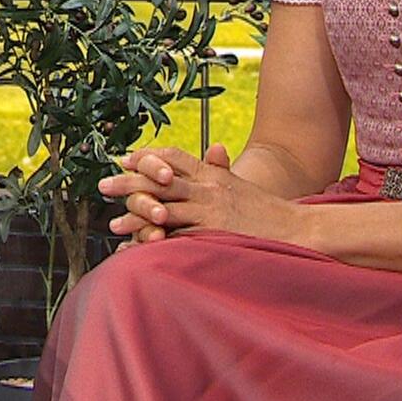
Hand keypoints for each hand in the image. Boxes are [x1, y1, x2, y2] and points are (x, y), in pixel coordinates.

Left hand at [100, 143, 297, 243]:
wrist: (298, 230)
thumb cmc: (268, 212)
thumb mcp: (241, 185)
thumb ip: (220, 171)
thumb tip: (212, 150)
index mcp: (213, 174)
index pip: (173, 156)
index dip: (147, 156)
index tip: (125, 159)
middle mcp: (208, 188)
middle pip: (159, 180)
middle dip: (129, 183)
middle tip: (103, 185)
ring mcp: (210, 211)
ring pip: (162, 208)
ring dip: (135, 216)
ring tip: (114, 225)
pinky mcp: (213, 234)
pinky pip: (175, 238)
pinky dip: (154, 243)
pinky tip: (138, 250)